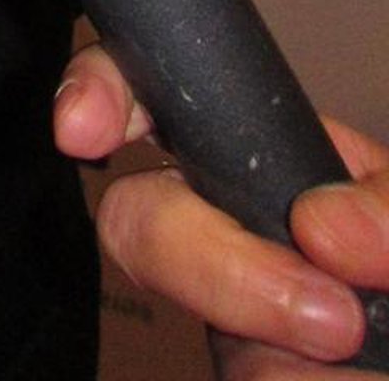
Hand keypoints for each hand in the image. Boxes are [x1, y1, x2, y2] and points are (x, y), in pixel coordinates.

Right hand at [56, 40, 388, 372]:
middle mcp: (245, 247)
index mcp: (289, 171)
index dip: (103, 94)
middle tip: (332, 323)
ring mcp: (245, 337)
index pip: (165, 101)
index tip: (86, 130)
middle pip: (145, 226)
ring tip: (373, 371)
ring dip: (300, 372)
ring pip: (223, 351)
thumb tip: (321, 226)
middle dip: (217, 268)